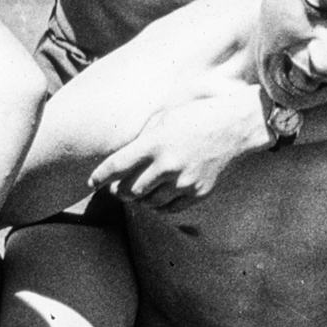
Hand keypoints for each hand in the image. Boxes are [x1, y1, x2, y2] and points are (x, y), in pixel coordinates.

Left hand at [91, 86, 269, 207]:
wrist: (235, 126)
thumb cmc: (194, 117)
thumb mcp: (162, 119)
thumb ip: (140, 140)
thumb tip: (121, 161)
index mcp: (154, 143)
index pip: (116, 166)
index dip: (99, 177)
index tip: (91, 183)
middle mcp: (167, 165)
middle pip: (129, 191)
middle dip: (118, 191)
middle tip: (116, 188)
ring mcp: (183, 182)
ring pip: (148, 203)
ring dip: (138, 200)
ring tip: (138, 191)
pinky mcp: (197, 193)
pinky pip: (169, 208)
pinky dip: (158, 205)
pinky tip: (157, 196)